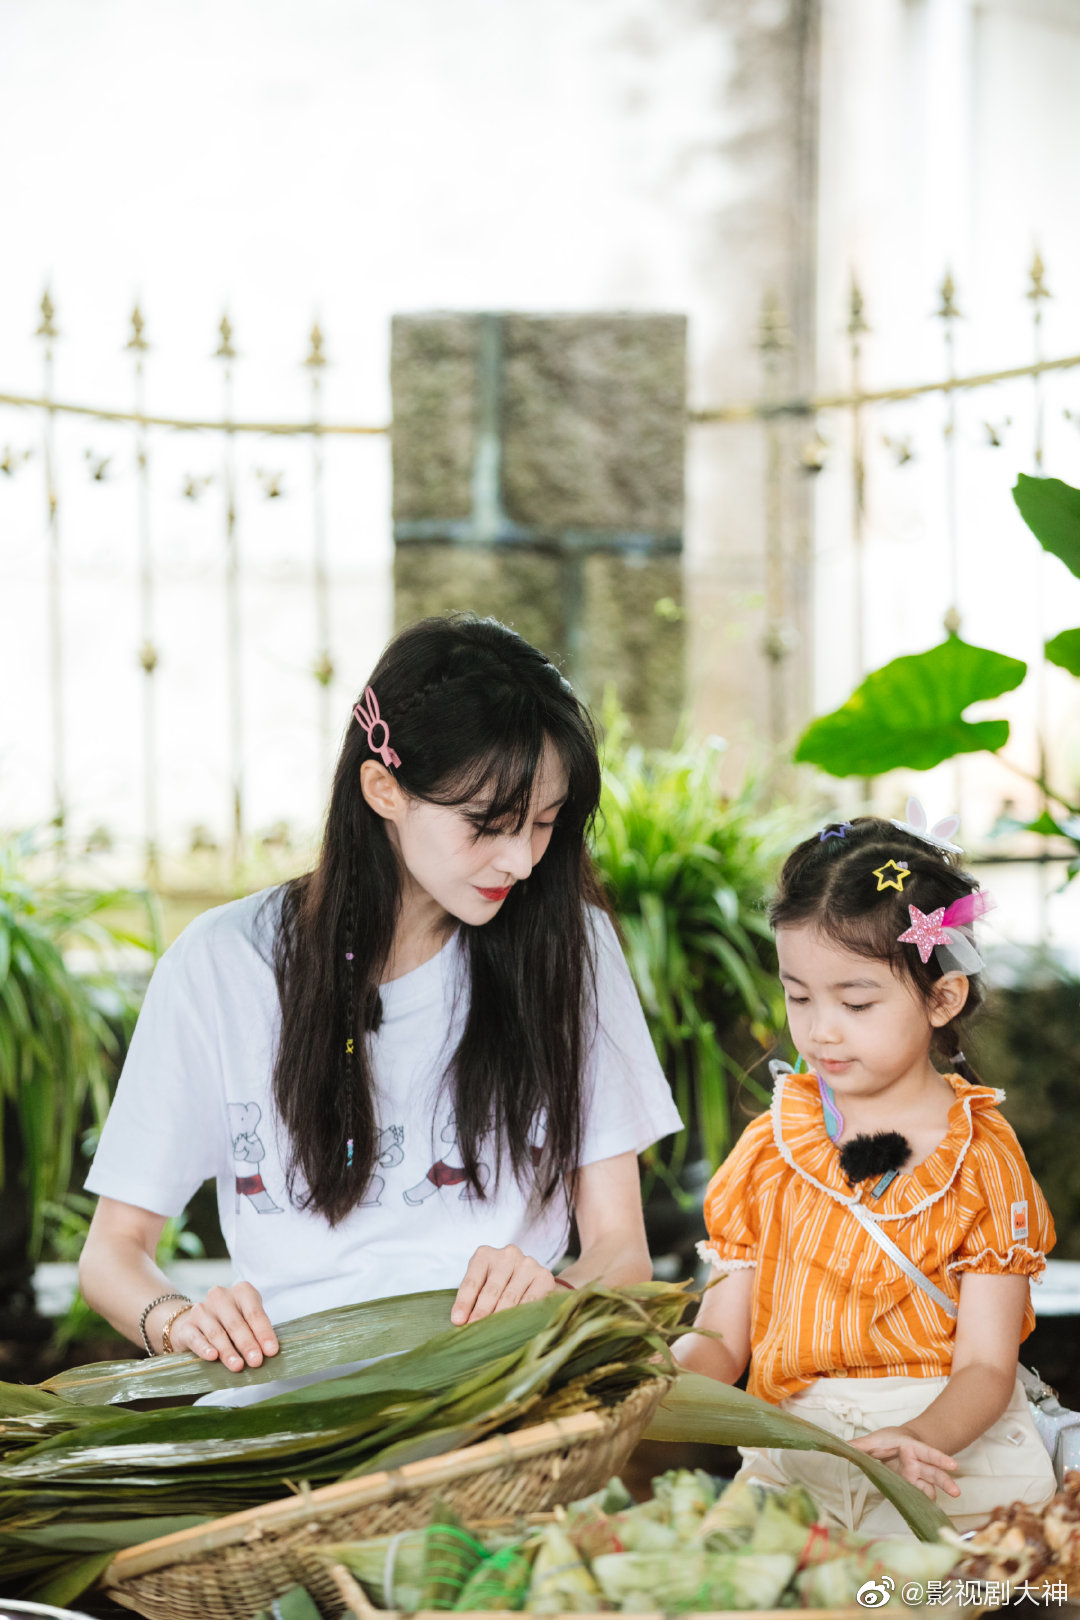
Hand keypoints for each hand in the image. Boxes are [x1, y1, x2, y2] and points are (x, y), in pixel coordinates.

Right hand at [162, 1282, 279, 1370]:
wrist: (193, 1324)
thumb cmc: (229, 1324)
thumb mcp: (247, 1321)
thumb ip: (256, 1333)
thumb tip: (268, 1353)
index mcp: (242, 1292)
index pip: (255, 1313)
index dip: (264, 1333)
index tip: (271, 1351)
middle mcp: (221, 1297)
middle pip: (236, 1323)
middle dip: (247, 1344)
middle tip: (256, 1361)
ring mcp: (202, 1310)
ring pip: (217, 1332)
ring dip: (228, 1351)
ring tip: (238, 1366)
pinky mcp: (186, 1326)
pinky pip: (196, 1338)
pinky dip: (205, 1348)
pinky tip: (212, 1357)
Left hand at [451, 1244, 559, 1324]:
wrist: (530, 1281)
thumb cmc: (499, 1286)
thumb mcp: (482, 1287)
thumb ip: (473, 1300)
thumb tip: (461, 1322)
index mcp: (485, 1255)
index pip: (472, 1281)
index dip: (464, 1302)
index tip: (458, 1321)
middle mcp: (507, 1255)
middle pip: (491, 1289)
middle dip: (481, 1313)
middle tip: (475, 1331)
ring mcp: (527, 1264)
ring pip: (510, 1297)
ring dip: (500, 1318)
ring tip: (493, 1335)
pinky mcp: (543, 1276)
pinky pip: (530, 1301)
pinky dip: (521, 1317)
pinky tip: (515, 1329)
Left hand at [850, 1425, 960, 1499]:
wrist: (897, 1443)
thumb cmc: (889, 1439)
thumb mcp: (874, 1440)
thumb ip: (860, 1446)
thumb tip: (841, 1447)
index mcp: (912, 1448)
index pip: (927, 1452)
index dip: (940, 1458)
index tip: (953, 1465)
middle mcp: (918, 1463)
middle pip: (934, 1471)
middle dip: (945, 1481)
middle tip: (956, 1492)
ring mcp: (918, 1476)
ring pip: (931, 1485)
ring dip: (939, 1493)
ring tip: (949, 1505)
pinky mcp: (914, 1486)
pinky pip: (922, 1494)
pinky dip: (925, 1502)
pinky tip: (929, 1511)